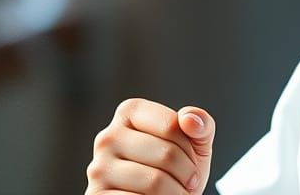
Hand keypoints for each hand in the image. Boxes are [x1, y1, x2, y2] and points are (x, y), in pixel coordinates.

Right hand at [86, 98, 214, 193]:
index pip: (172, 125)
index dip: (190, 147)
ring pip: (154, 181)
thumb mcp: (197, 143)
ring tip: (176, 192)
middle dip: (187, 172)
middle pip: (166, 154)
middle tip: (190, 181)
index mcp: (129, 112)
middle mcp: (108, 137)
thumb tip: (189, 119)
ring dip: (176, 192)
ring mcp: (98, 168)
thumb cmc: (178, 168)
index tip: (192, 158)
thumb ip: (201, 123)